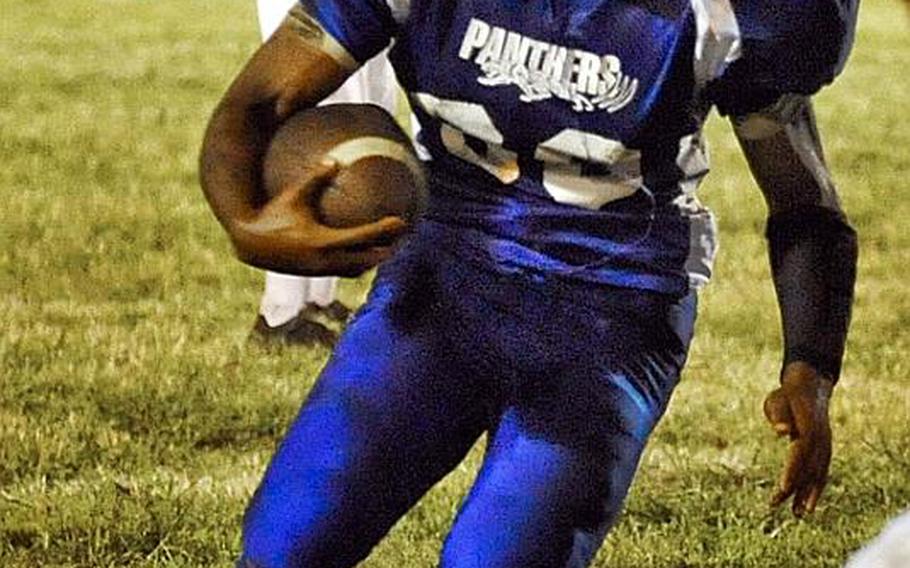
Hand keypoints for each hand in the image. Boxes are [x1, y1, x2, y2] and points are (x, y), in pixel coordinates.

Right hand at [231, 160, 407, 276]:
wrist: (250, 244)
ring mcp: (321, 270)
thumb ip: (315, 178)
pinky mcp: (316, 274)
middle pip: (368, 259)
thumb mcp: (293, 195)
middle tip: (403, 237)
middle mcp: (325, 260)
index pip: (363, 237)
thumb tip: (335, 160)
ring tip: (389, 247)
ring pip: (357, 270)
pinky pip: (345, 272)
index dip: (384, 230)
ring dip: (375, 261)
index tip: (402, 221)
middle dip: (387, 249)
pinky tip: (365, 255)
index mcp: (323, 241)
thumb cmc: (272, 214)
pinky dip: (359, 265)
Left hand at [763, 361, 833, 515]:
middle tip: (777, 505)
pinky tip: (808, 503)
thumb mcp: (777, 400)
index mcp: (808, 427)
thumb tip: (781, 431)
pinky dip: (816, 488)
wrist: (810, 386)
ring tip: (798, 514)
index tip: (782, 488)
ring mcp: (825, 445)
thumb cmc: (787, 394)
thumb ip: (778, 414)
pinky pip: (821, 471)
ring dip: (808, 494)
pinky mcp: (824, 449)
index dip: (792, 470)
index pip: (800, 453)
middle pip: (809, 467)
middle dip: (795, 488)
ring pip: (819, 473)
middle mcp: (820, 439)